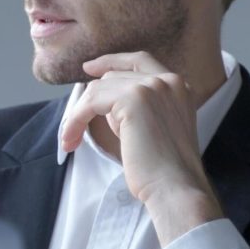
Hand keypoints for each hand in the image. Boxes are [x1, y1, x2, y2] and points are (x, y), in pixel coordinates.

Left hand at [59, 51, 222, 245]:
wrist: (175, 187)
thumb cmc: (163, 170)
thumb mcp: (151, 129)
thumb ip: (134, 109)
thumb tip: (99, 99)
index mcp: (178, 86)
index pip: (139, 61)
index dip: (111, 61)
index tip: (89, 69)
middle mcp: (168, 80)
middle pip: (113, 76)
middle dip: (90, 100)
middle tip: (72, 125)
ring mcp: (152, 86)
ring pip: (98, 89)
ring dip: (79, 115)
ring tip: (71, 139)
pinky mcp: (134, 98)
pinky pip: (90, 102)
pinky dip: (75, 120)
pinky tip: (70, 140)